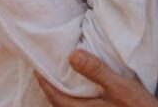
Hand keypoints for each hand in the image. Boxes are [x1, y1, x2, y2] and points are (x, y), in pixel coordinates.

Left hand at [36, 49, 157, 106]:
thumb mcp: (120, 86)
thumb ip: (96, 71)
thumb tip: (71, 55)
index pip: (55, 97)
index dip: (44, 82)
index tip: (37, 67)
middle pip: (60, 105)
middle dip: (51, 89)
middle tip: (47, 70)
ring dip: (63, 95)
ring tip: (63, 78)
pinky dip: (75, 101)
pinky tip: (83, 92)